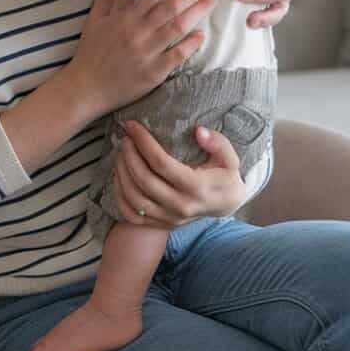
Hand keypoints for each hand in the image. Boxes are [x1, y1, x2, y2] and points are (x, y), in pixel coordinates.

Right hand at [68, 0, 213, 120]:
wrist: (86, 87)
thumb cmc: (92, 52)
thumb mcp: (95, 20)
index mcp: (124, 16)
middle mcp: (136, 30)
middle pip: (169, 5)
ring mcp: (145, 51)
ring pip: (176, 26)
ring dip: (196, 12)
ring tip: (210, 1)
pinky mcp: (152, 72)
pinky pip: (176, 55)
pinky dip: (190, 45)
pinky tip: (201, 36)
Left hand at [111, 118, 246, 226]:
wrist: (226, 205)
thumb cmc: (225, 175)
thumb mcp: (229, 157)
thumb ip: (218, 143)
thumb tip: (199, 132)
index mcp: (196, 187)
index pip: (161, 163)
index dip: (143, 142)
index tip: (132, 126)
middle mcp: (181, 206)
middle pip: (144, 180)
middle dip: (129, 155)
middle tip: (125, 138)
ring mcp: (169, 218)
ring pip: (134, 198)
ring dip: (121, 173)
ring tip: (120, 153)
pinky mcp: (160, 224)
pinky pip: (131, 214)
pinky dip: (120, 196)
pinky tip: (119, 176)